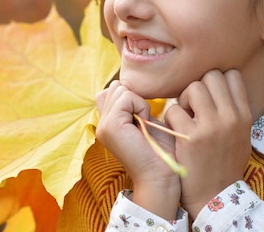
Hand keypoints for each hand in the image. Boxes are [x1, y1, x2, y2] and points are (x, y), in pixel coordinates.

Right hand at [96, 81, 180, 219]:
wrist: (161, 176)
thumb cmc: (161, 151)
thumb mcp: (146, 122)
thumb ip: (134, 106)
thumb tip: (127, 86)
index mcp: (107, 123)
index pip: (112, 91)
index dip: (131, 96)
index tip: (144, 118)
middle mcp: (101, 123)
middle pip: (116, 87)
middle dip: (135, 97)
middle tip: (145, 121)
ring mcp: (103, 125)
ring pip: (120, 89)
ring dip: (139, 102)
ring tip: (144, 124)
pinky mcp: (110, 125)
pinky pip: (126, 97)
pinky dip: (141, 106)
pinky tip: (145, 125)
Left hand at [164, 69, 252, 218]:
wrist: (214, 197)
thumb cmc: (223, 164)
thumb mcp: (240, 135)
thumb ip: (233, 109)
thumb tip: (221, 83)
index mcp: (244, 116)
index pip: (232, 75)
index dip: (216, 82)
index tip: (209, 97)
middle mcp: (231, 118)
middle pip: (210, 75)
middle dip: (198, 87)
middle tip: (193, 107)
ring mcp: (211, 126)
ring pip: (193, 87)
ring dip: (183, 99)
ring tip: (185, 117)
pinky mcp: (191, 137)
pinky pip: (174, 109)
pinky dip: (171, 118)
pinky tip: (175, 131)